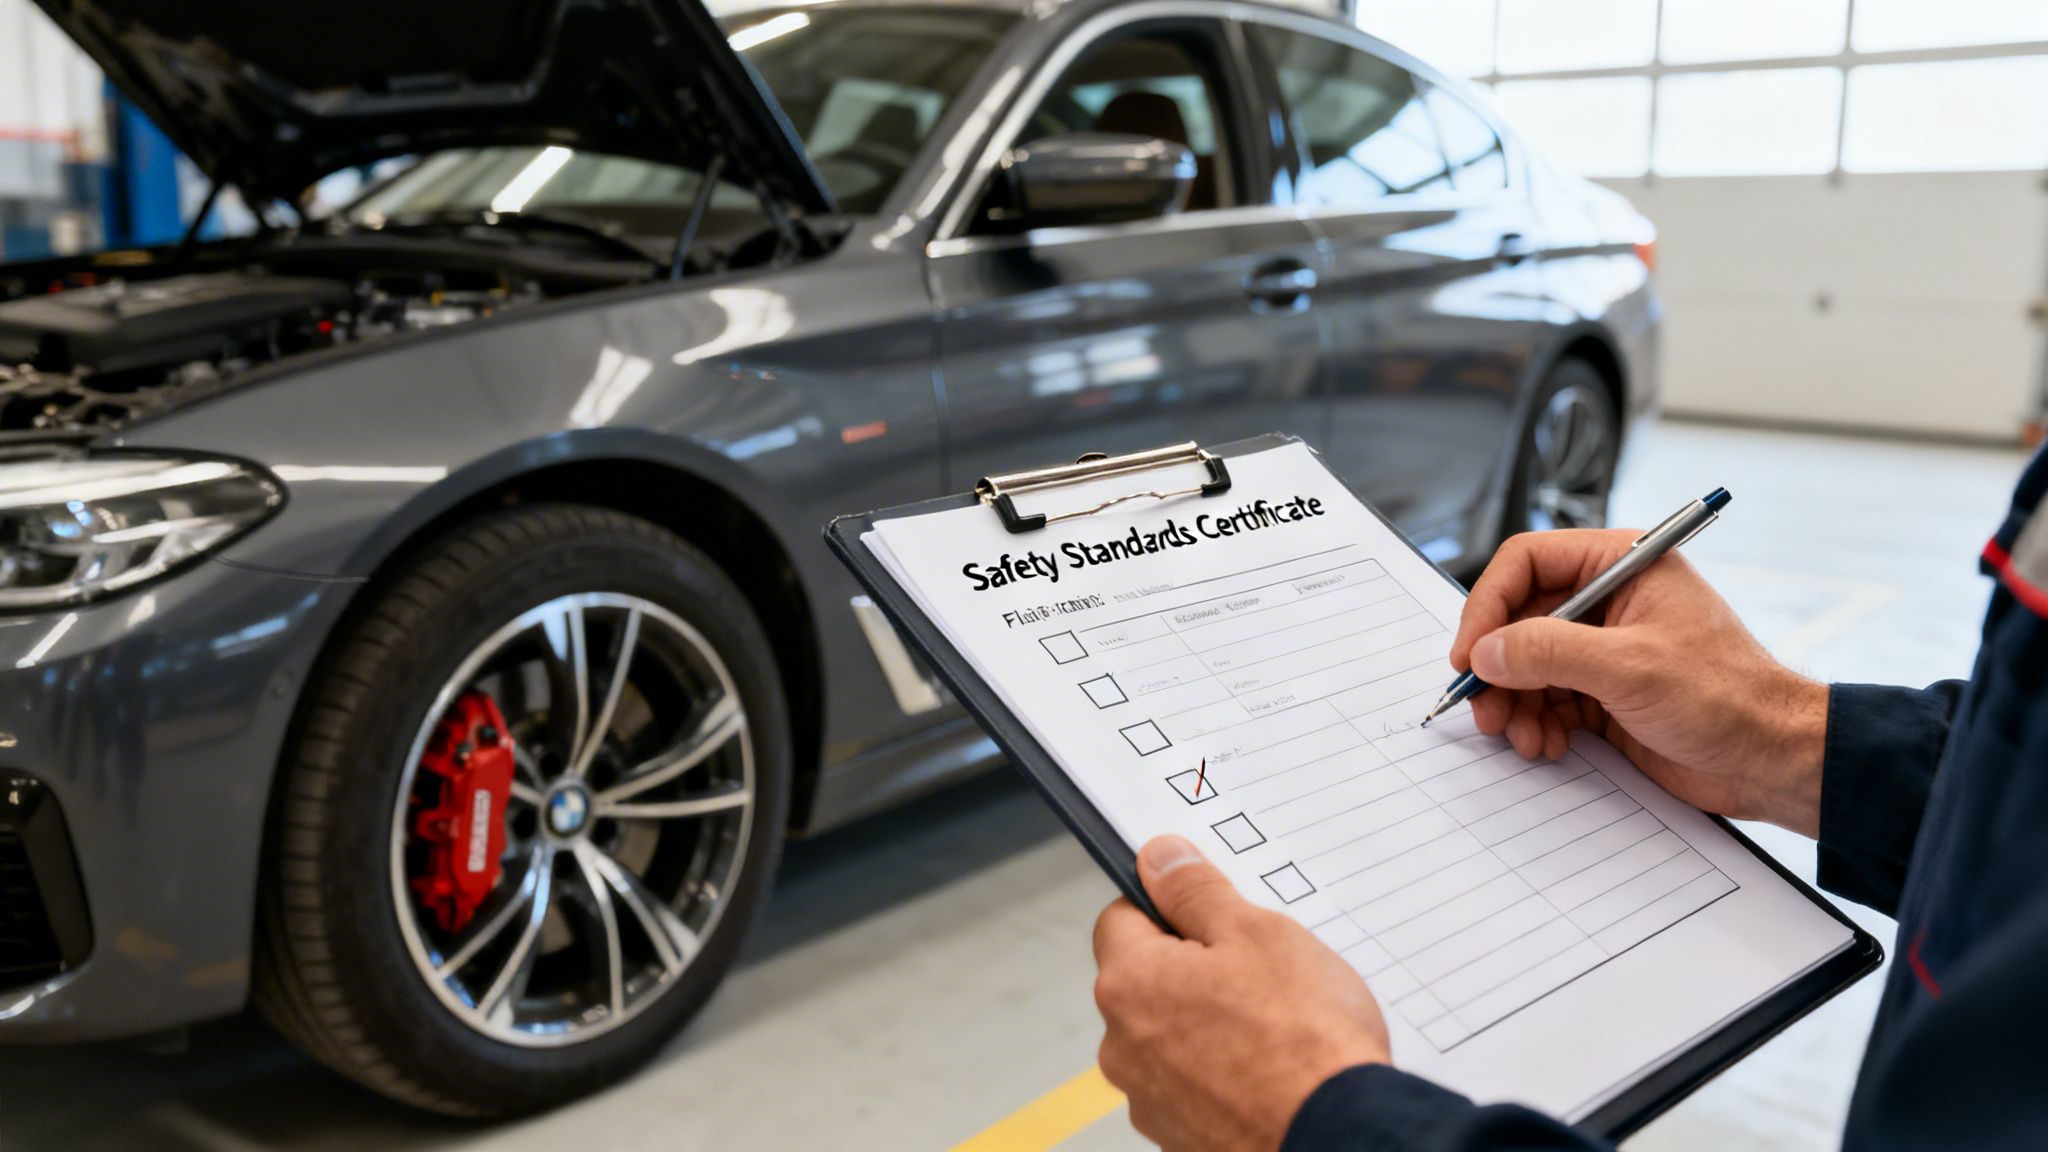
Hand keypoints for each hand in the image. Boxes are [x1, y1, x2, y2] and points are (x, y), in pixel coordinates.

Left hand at [1093, 836, 1388, 1151]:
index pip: (1121, 917)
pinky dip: (1223, 1074)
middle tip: (1259, 972)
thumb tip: (1159, 858)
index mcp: (1130, 983)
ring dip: (1210, 1025)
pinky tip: (1271, 1071)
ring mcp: (1150, 1099)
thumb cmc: (1303, 1042)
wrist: (1338, 1137)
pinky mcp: (1181, 1137)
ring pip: (1172, 1037)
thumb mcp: (1257, 933)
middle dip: (1195, 969)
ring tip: (1274, 1029)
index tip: (1209, 911)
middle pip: (1148, 980)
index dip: (1168, 906)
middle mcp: (1123, 1047)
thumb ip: (1196, 891)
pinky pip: (1194, 1086)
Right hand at [1451, 529, 1827, 835]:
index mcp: (1621, 565)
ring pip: (1528, 666)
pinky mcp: (1606, 693)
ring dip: (1514, 703)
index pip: (1527, 564)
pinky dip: (1536, 724)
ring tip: (1521, 735)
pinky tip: (1546, 744)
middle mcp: (1609, 600)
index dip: (1488, 606)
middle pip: (1519, 620)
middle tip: (1486, 707)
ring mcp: (1606, 649)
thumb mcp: (1628, 666)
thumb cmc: (1728, 697)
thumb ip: (1547, 652)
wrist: (1772, 759)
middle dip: (1498, 668)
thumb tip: (1486, 652)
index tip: (1471, 654)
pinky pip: (1547, 701)